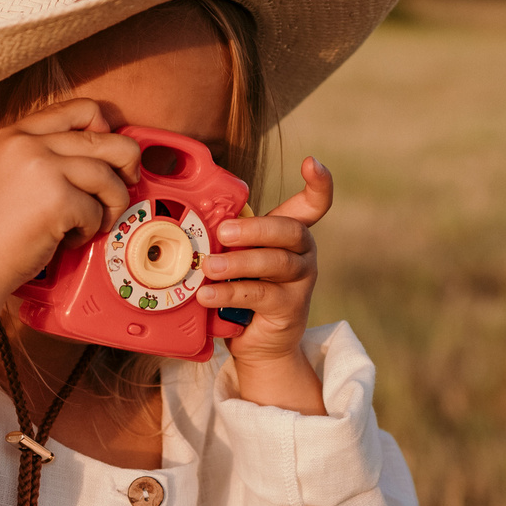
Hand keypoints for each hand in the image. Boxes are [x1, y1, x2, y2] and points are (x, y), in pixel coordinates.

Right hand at [0, 99, 141, 293]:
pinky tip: (67, 241)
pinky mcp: (57, 200)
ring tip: (90, 225)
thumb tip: (93, 158)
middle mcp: (27, 144)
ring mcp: (41, 169)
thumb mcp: (1, 176)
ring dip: (110, 205)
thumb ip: (37, 159)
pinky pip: (96, 211)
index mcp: (12, 135)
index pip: (78, 109)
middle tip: (123, 187)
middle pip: (105, 139)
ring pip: (107, 176)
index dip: (105, 127)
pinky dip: (89, 231)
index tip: (111, 153)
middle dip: (126, 165)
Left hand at [201, 156, 333, 412]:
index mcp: (291, 234)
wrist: (258, 344)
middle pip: (288, 231)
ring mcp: (301, 281)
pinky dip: (230, 292)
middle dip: (255, 228)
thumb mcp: (237, 258)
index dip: (319, 182)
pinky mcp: (290, 308)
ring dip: (237, 263)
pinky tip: (207, 294)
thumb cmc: (242, 291)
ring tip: (208, 266)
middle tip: (223, 231)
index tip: (311, 161)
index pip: (314, 204)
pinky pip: (259, 294)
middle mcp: (304, 253)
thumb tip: (186, 216)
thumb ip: (227, 237)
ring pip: (274, 263)